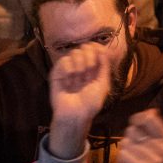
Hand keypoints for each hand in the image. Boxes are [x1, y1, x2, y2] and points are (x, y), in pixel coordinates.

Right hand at [47, 43, 110, 157]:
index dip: (97, 48)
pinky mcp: (57, 73)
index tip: (100, 53)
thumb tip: (104, 49)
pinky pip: (63, 60)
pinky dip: (68, 70)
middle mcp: (81, 66)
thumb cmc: (90, 103)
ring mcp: (69, 68)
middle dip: (89, 57)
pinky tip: (69, 81)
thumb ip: (104, 66)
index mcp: (93, 68)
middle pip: (85, 47)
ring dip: (79, 65)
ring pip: (74, 52)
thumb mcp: (103, 84)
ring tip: (78, 79)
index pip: (95, 49)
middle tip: (89, 71)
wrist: (75, 114)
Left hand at [116, 110, 162, 162]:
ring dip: (125, 154)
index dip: (137, 121)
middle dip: (130, 142)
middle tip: (138, 157)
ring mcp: (157, 159)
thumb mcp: (154, 146)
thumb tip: (149, 111)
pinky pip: (122, 155)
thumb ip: (149, 129)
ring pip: (125, 143)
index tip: (137, 133)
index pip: (149, 117)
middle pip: (132, 130)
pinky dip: (121, 162)